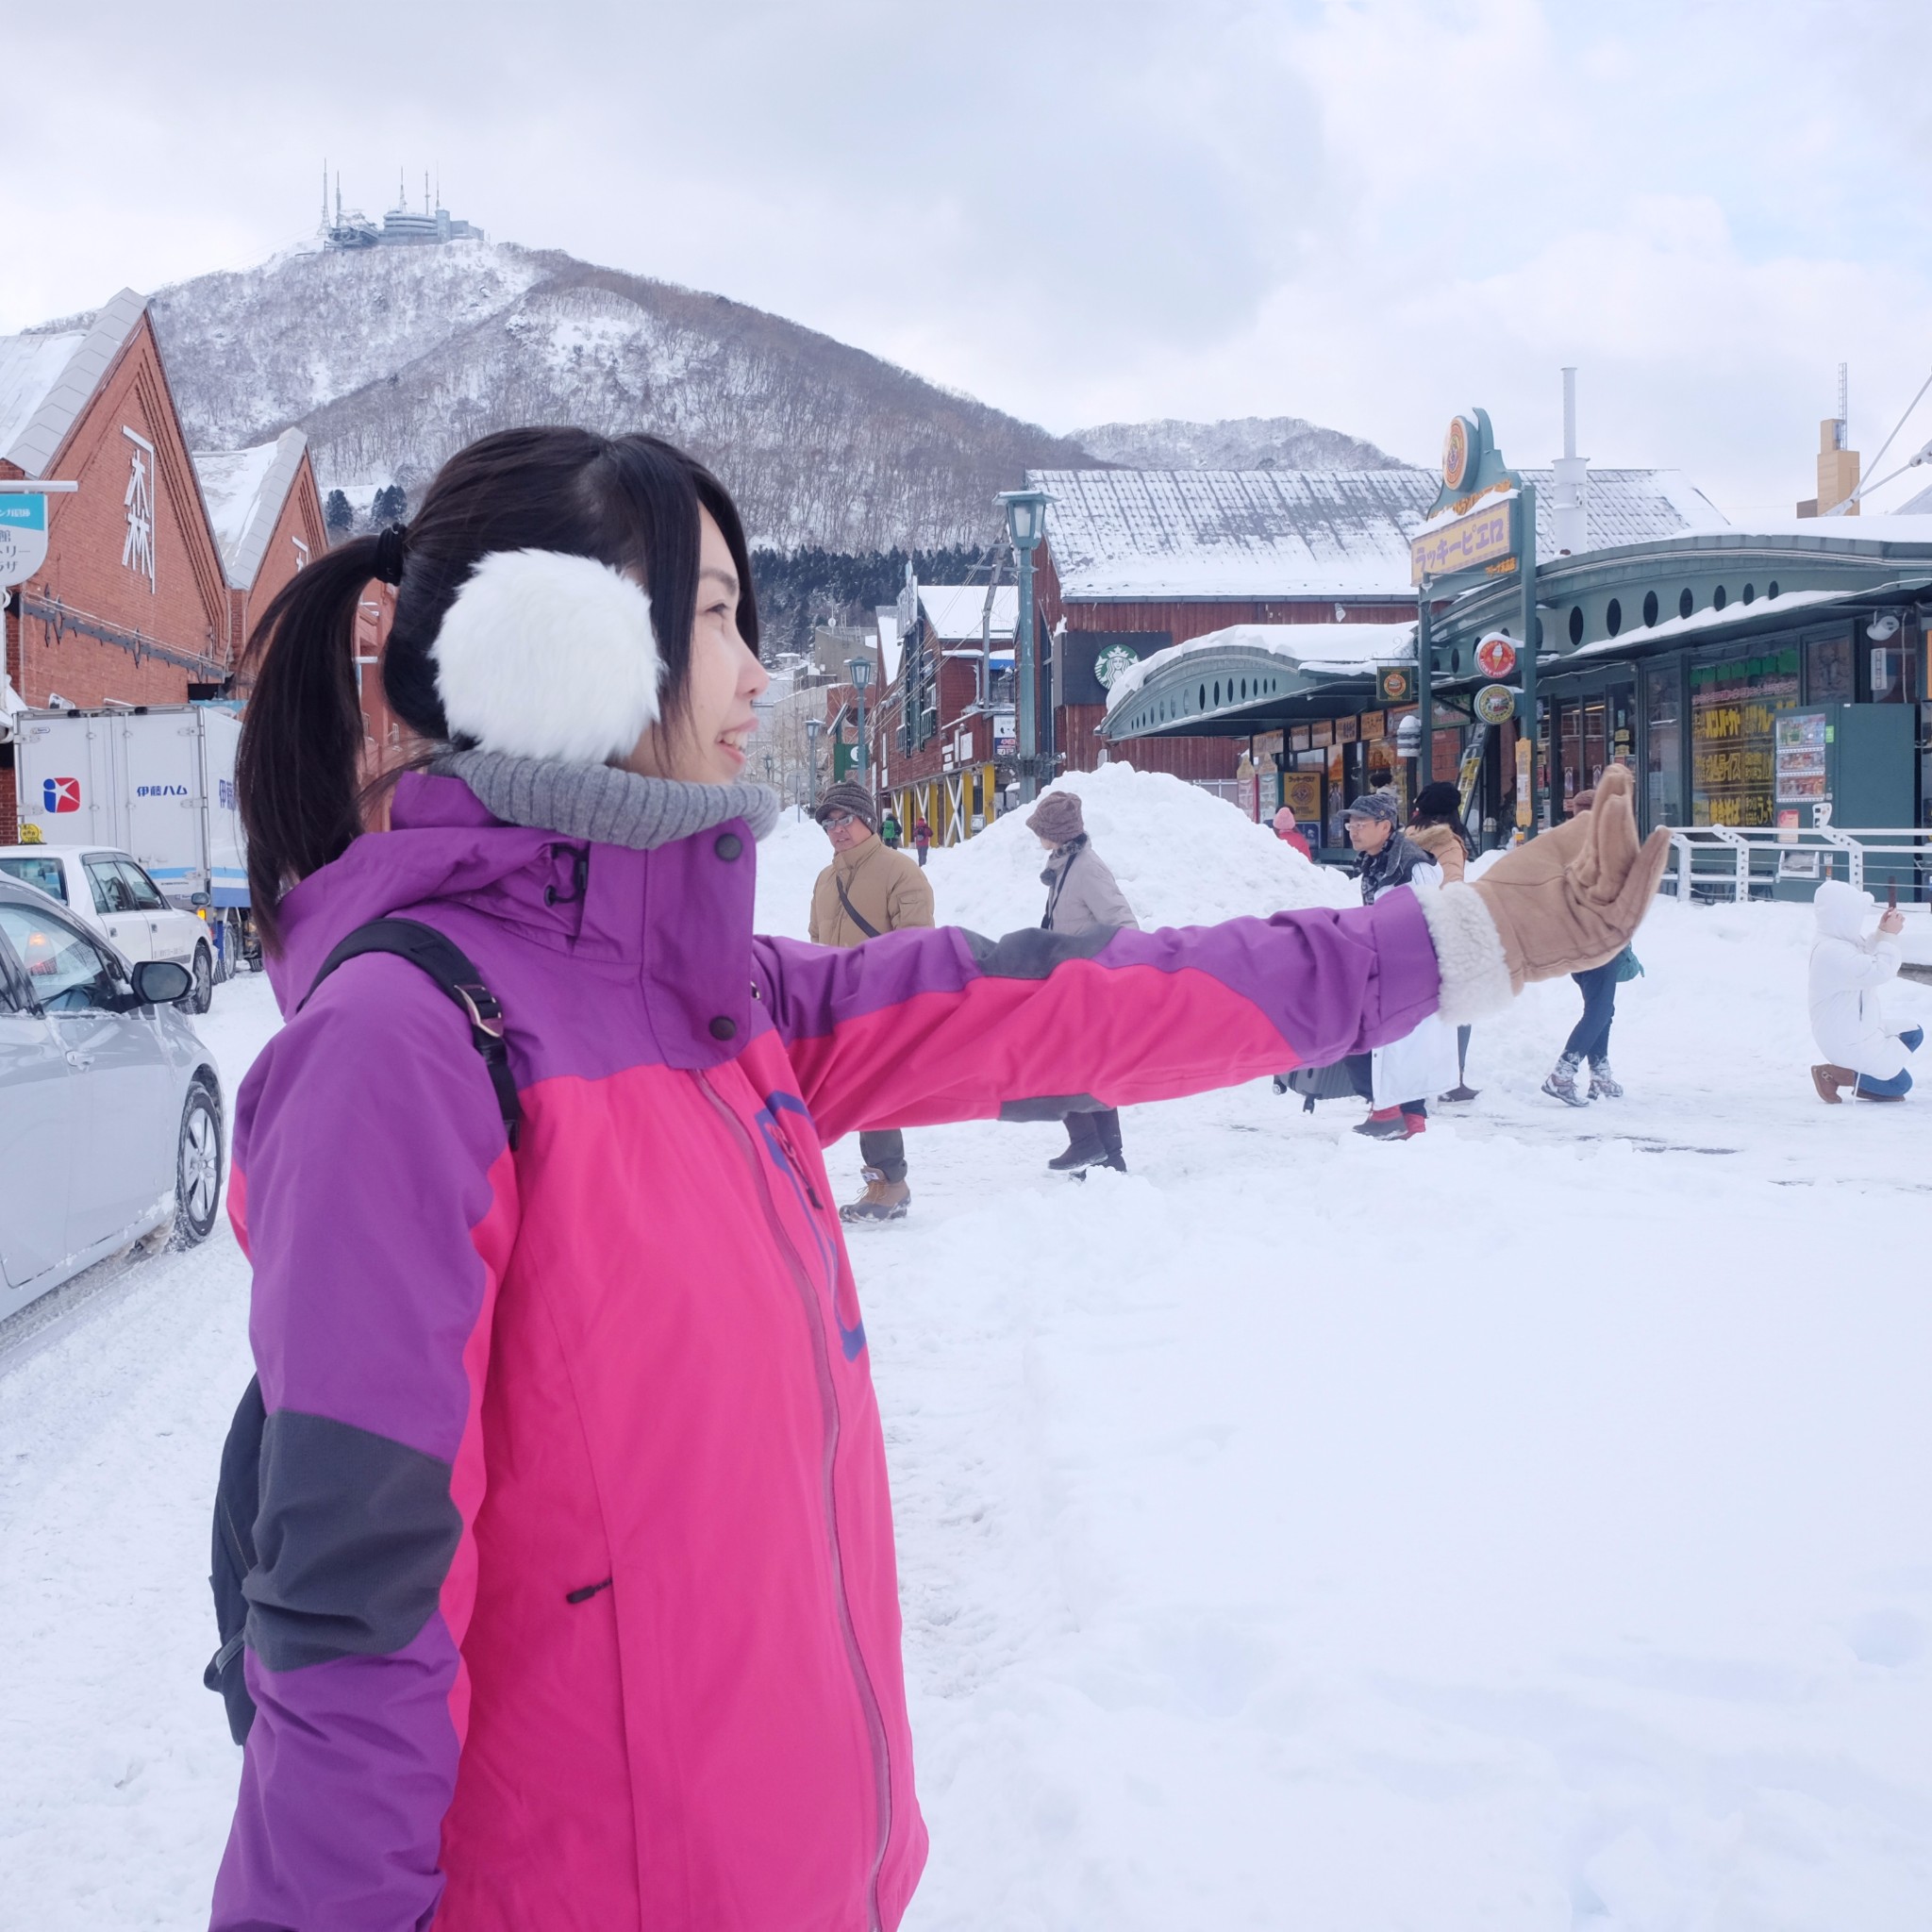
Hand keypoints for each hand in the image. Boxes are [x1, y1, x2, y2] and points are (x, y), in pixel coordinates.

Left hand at [1467, 764, 1670, 987]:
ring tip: (1619, 801)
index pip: (1605, 842)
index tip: (1615, 775)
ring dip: (1623, 834)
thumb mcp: (1546, 853)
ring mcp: (1606, 919)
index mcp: (1586, 882)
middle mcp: (1600, 900)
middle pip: (1618, 855)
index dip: (1610, 811)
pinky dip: (1647, 870)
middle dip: (1618, 817)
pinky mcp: (1609, 935)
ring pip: (1623, 871)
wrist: (1482, 927)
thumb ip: (1578, 834)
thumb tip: (1604, 809)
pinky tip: (1656, 839)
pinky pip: (1634, 900)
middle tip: (1617, 779)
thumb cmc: (1506, 894)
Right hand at [1879, 908, 1904, 935]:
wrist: (1886, 936)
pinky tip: (1895, 925)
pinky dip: (1899, 923)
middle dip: (1897, 914)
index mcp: (1892, 919)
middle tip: (1893, 916)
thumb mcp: (1882, 921)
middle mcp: (1897, 921)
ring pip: (1903, 918)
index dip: (1894, 910)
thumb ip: (1885, 914)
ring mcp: (1900, 924)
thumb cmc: (1883, 929)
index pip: (1895, 911)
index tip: (1893, 909)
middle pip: (1900, 914)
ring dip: (1900, 918)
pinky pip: (1902, 923)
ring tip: (1896, 920)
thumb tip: (1890, 910)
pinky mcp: (1901, 927)